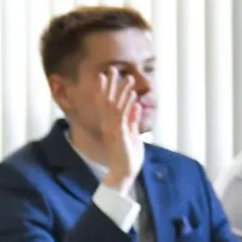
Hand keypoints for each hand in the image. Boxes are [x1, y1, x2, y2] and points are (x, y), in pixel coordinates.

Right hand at [92, 67, 145, 192]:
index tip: (105, 76)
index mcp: (112, 124)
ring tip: (127, 77)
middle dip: (111, 85)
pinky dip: (128, 106)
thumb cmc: (129, 156)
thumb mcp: (133, 135)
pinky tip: (133, 97)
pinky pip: (123, 117)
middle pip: (108, 100)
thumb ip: (133, 121)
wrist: (125, 172)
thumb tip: (136, 106)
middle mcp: (110, 124)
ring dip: (122, 91)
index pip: (107, 103)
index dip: (106, 89)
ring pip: (116, 106)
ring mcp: (114, 129)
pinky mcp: (120, 134)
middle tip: (111, 69)